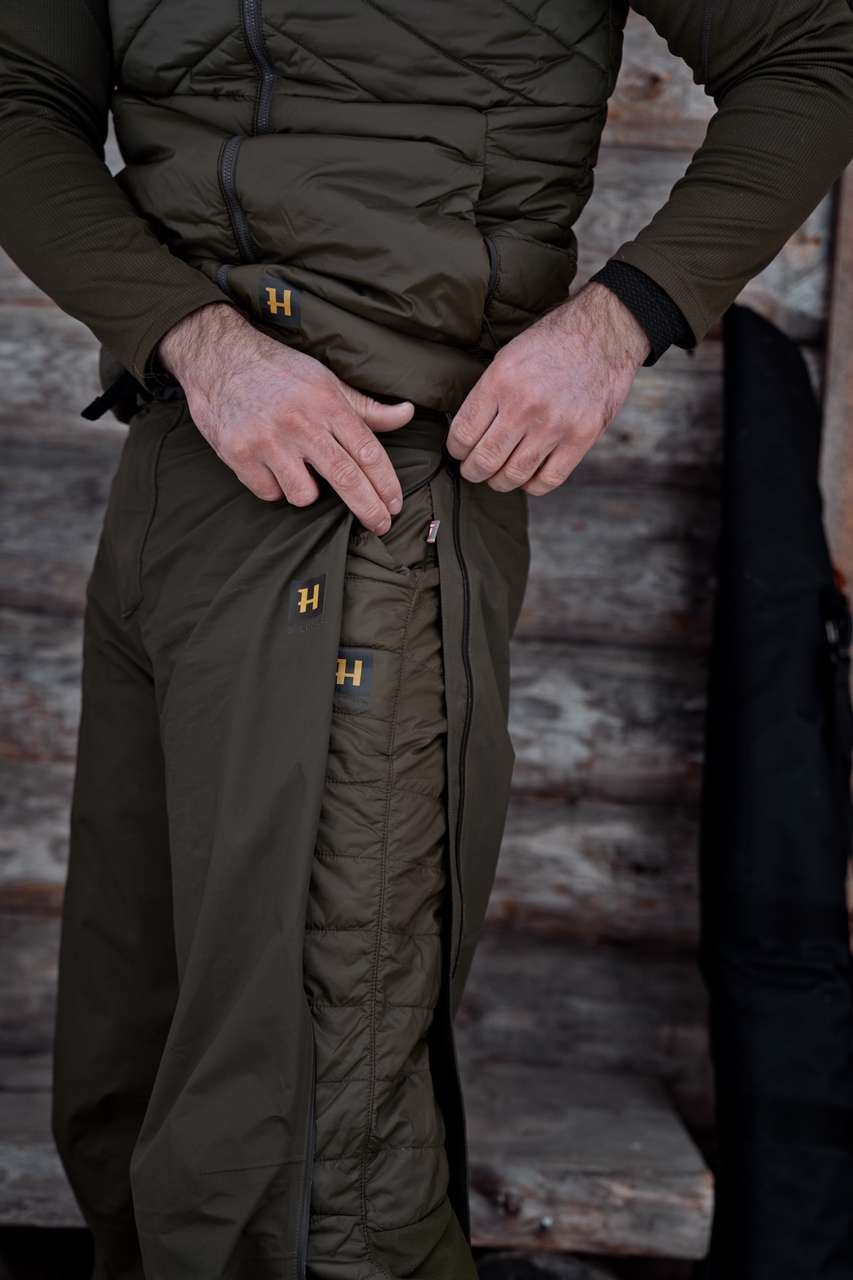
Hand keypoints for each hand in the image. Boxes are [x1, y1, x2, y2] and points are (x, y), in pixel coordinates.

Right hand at [158, 304, 413, 532]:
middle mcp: (300, 423)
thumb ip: (365, 407)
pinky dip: (273, 487)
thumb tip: (407, 414)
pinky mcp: (239, 454)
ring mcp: (268, 440)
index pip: (367, 451)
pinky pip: (270, 494)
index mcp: (326, 403)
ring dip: (306, 491)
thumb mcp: (325, 381)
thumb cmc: (279, 371)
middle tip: (382, 526)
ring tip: (296, 469)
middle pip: (346, 478)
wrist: (218, 357)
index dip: (386, 484)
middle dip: (369, 508)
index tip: (395, 504)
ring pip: (304, 495)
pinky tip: (269, 466)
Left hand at [446, 281, 650, 494]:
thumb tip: (468, 431)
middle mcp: (524, 406)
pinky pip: (548, 480)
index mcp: (500, 381)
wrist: (604, 332)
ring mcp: (554, 425)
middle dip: (473, 471)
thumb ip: (489, 394)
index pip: (463, 434)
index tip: (459, 451)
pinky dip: (532, 485)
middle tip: (474, 469)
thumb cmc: (552, 342)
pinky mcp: (581, 437)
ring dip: (499, 482)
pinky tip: (528, 476)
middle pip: (484, 461)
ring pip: (513, 475)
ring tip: (498, 476)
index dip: (456, 450)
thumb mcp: (508, 356)